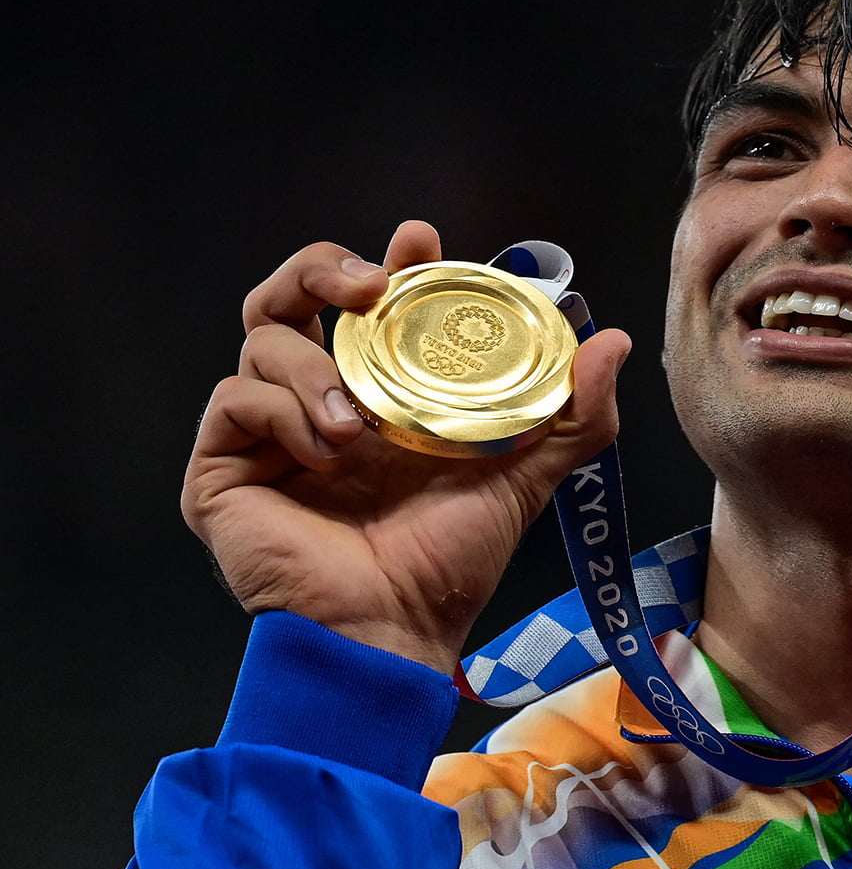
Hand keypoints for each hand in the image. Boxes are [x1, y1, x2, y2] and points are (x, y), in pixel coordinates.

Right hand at [182, 220, 631, 672]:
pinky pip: (235, 400)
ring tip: (358, 423)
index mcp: (375, 394)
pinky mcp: (221, 468)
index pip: (365, 305)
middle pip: (288, 296)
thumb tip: (614, 340)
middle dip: (323, 269)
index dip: (387, 261)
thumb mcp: (523, 476)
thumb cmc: (450, 560)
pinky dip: (283, 413)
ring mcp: (265, 433)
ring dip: (314, 367)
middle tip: (371, 285)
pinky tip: (327, 453)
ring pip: (261, 339)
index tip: (419, 239)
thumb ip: (571, 413)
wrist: (395, 629)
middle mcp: (315, 401)